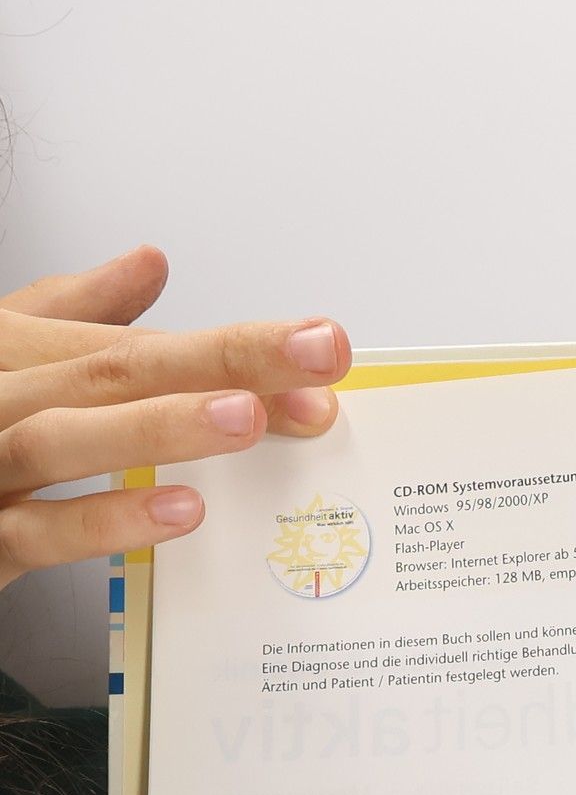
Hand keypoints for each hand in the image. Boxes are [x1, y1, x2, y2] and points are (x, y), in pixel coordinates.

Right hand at [0, 245, 350, 590]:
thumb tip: (149, 262)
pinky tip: (180, 511)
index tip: (325, 350)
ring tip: (248, 416)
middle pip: (116, 371)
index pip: (141, 343)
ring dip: (161, 425)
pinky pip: (42, 532)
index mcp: (15, 354)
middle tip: (322, 359)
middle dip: (224, 362)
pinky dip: (108, 518)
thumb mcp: (4, 356)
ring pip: (69, 436)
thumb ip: (71, 316)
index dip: (235, 347)